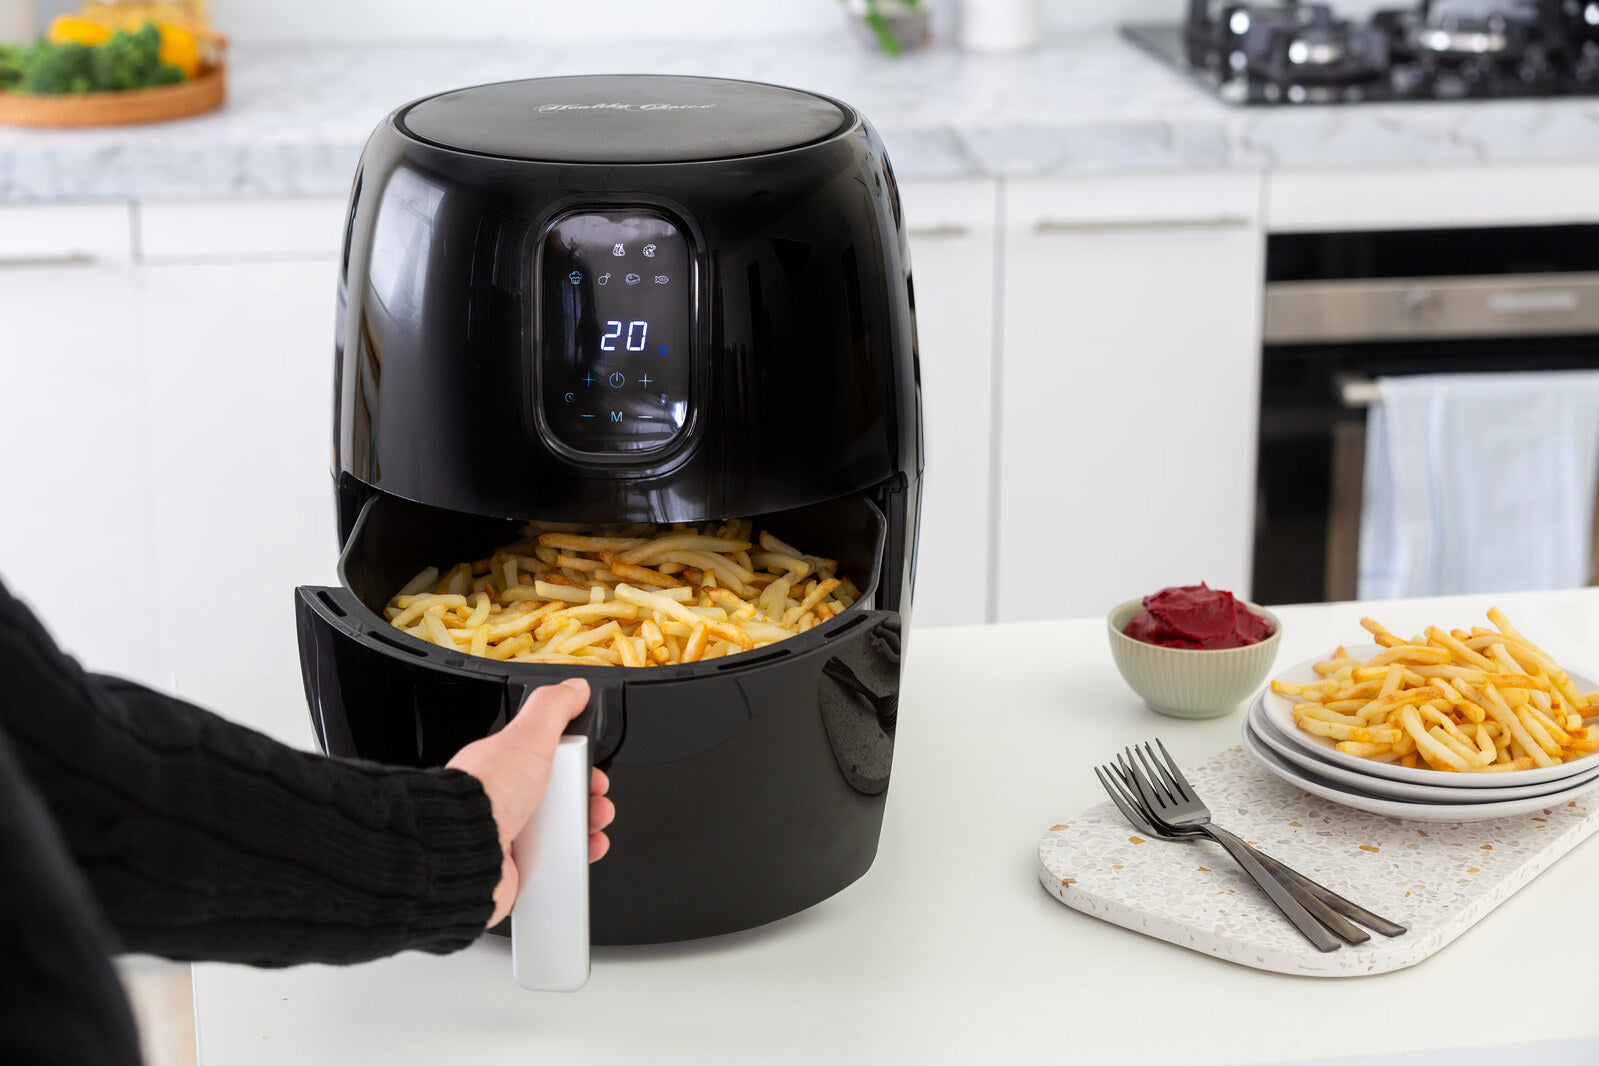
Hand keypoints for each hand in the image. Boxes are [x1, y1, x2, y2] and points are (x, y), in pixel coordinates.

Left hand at [446, 678, 614, 926]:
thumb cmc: (486, 795)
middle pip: (561, 800)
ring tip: (594, 833)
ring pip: (559, 834)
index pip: (551, 764)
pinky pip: (552, 866)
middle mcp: (505, 802)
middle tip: (597, 805)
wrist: (462, 852)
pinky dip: (571, 863)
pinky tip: (580, 855)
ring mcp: (509, 838)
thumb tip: (574, 688)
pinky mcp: (514, 871)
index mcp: (505, 768)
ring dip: (586, 832)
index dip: (580, 769)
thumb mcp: (528, 736)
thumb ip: (553, 707)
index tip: (594, 774)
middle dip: (589, 802)